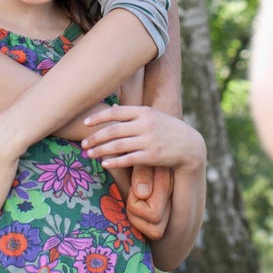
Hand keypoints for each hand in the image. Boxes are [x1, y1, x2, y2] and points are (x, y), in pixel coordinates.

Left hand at [83, 105, 204, 239]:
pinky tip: (105, 164)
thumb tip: (111, 109)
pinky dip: (115, 161)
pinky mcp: (152, 156)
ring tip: (89, 154)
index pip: (116, 112)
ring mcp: (149, 140)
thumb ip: (133, 114)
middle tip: (83, 143)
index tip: (85, 123)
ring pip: (118, 145)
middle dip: (95, 137)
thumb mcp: (153, 116)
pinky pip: (128, 159)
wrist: (189, 146)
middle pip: (113, 130)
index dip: (99, 118)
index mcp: (145, 112)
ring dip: (101, 150)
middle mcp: (145, 124)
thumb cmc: (168, 129)